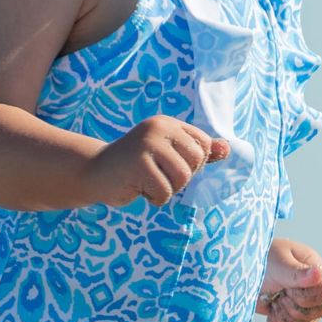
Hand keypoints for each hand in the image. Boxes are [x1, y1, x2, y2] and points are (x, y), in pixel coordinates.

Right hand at [81, 115, 230, 207]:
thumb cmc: (134, 166)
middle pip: (196, 161)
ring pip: (182, 178)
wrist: (93, 173)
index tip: (169, 165)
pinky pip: (165, 192)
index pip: (203, 145)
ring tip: (148, 183)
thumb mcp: (167, 155)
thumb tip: (228, 149)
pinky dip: (155, 198)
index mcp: (168, 124)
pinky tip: (137, 189)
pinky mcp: (139, 164)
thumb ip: (197, 152)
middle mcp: (159, 128)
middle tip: (158, 177)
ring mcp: (148, 145)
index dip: (193, 163)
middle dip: (181, 178)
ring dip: (168, 190)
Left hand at [256, 238, 321, 321]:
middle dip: (292, 307)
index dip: (304, 297)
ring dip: (285, 316)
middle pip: (318, 314)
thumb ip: (297, 272)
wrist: (242, 269)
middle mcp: (315, 290)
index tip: (287, 287)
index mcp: (318, 272)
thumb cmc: (262, 257)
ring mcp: (305, 305)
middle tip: (280, 292)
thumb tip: (318, 275)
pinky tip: (270, 307)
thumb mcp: (279, 262)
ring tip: (274, 300)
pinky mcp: (291, 317)